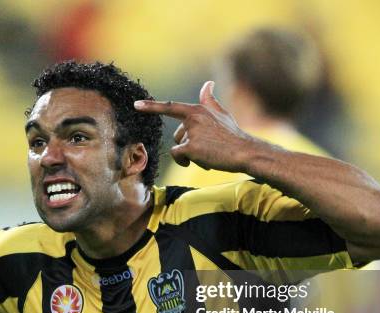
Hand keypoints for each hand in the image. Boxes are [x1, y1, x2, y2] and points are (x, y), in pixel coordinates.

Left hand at [134, 81, 251, 170]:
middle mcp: (193, 118)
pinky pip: (178, 155)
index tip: (135, 105)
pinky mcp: (191, 147)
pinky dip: (185, 161)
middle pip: (177, 135)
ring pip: (179, 147)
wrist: (244, 151)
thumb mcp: (222, 113)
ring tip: (208, 155)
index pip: (171, 107)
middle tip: (208, 148)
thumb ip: (209, 100)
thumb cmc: (233, 134)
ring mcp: (191, 132)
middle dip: (188, 144)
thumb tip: (208, 83)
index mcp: (198, 109)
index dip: (151, 106)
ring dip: (189, 154)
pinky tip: (202, 162)